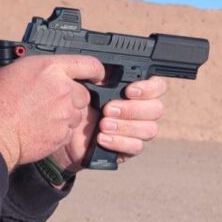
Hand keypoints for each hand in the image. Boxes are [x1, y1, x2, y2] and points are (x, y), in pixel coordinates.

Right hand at [0, 55, 104, 169]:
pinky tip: (39, 129)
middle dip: (72, 98)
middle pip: (83, 94)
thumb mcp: (13, 70)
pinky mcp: (63, 134)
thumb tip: (45, 70)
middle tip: (51, 103)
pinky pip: (68, 132)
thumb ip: (38, 69)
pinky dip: (58, 131)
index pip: (88, 64)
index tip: (98, 75)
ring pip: (77, 114)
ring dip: (65, 116)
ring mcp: (65, 113)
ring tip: (41, 117)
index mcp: (50, 68)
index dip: (96, 71)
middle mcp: (62, 89)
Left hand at [51, 75, 167, 173]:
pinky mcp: (129, 149)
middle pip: (156, 109)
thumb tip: (102, 72)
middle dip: (132, 109)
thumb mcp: (81, 85)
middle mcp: (140, 110)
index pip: (157, 86)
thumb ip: (92, 72)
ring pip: (150, 129)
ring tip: (102, 125)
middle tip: (108, 109)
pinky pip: (137, 147)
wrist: (64, 133)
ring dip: (125, 126)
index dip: (149, 88)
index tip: (129, 91)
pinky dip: (119, 142)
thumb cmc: (76, 106)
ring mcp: (137, 131)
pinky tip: (102, 138)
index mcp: (134, 91)